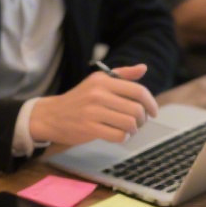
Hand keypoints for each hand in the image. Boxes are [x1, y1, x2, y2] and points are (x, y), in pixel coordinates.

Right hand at [29, 65, 158, 145]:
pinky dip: (123, 138)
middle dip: (143, 120)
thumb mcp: (98, 82)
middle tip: (138, 123)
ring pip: (129, 123)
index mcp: (103, 80)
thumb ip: (121, 75)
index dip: (151, 103)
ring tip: (128, 130)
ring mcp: (93, 111)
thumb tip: (144, 68)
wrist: (51, 115)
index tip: (153, 112)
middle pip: (136, 110)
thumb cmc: (79, 99)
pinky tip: (119, 135)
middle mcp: (98, 93)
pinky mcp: (89, 128)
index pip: (138, 91)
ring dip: (133, 130)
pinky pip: (118, 136)